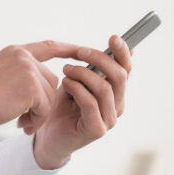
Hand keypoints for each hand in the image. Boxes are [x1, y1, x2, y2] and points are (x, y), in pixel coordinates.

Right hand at [0, 41, 87, 130]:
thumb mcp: (1, 75)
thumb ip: (23, 74)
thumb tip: (49, 86)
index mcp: (16, 52)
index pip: (49, 46)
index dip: (68, 49)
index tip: (83, 52)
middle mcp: (23, 57)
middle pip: (52, 82)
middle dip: (42, 103)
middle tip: (25, 118)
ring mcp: (28, 70)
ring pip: (50, 96)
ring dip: (38, 113)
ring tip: (20, 121)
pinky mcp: (31, 87)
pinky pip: (46, 108)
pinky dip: (37, 120)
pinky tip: (20, 123)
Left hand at [31, 35, 131, 168]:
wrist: (47, 136)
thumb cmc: (62, 106)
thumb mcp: (79, 81)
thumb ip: (95, 67)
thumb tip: (115, 43)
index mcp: (116, 93)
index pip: (126, 70)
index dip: (123, 53)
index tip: (113, 37)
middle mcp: (117, 106)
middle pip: (119, 77)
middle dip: (100, 59)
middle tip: (80, 52)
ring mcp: (109, 120)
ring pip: (104, 89)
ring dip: (83, 74)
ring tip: (66, 70)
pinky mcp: (96, 130)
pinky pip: (90, 103)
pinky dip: (76, 89)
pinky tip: (65, 83)